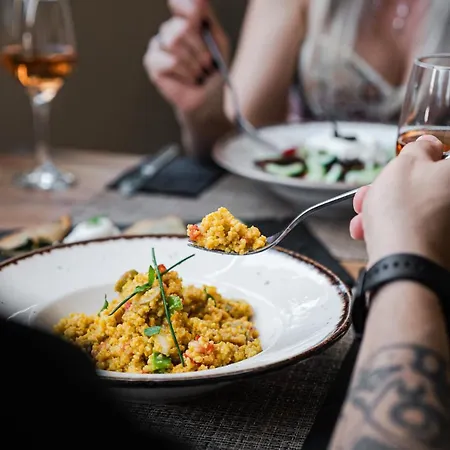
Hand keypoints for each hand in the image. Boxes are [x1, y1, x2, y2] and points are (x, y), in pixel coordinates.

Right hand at [143, 0, 228, 111]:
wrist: (208, 98)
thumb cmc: (213, 71)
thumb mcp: (218, 42)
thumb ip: (207, 18)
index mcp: (185, 20)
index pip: (183, 4)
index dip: (191, 10)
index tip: (199, 21)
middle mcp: (169, 30)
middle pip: (181, 27)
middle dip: (200, 49)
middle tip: (206, 64)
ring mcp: (157, 45)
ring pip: (174, 42)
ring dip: (193, 63)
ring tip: (197, 73)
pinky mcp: (151, 63)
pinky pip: (170, 61)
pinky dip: (185, 73)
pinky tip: (187, 79)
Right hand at [350, 135, 449, 268]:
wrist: (403, 266)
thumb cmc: (404, 215)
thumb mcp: (405, 165)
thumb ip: (418, 149)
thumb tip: (427, 146)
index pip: (444, 159)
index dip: (417, 160)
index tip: (400, 165)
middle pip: (425, 188)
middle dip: (389, 190)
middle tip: (369, 194)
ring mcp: (448, 231)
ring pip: (414, 211)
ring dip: (382, 211)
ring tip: (361, 220)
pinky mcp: (438, 250)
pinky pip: (412, 232)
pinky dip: (390, 230)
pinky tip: (368, 234)